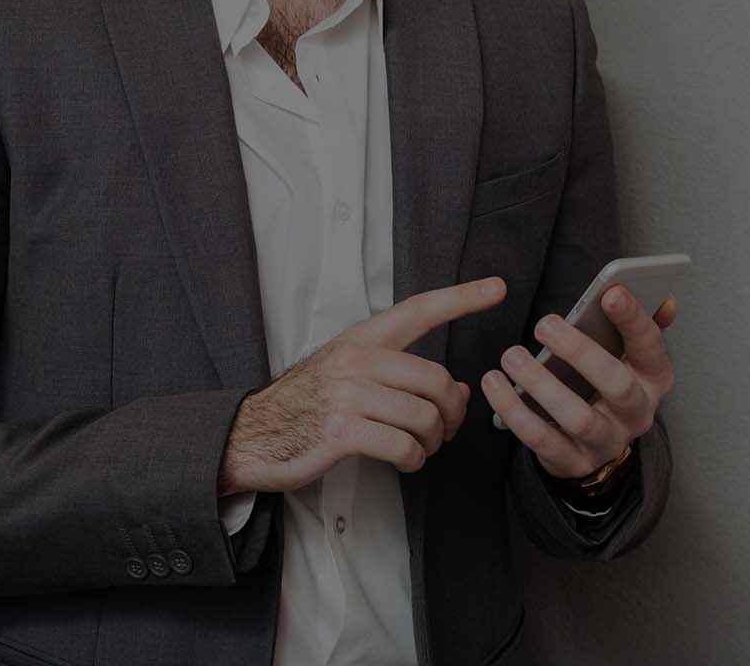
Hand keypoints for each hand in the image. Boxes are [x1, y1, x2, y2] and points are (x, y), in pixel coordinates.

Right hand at [218, 276, 507, 495]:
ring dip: (433, 441)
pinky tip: (405, 460)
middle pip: (436, 379)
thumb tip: (457, 390)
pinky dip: (414, 459)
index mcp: (362, 338)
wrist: (251, 434)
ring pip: (425, 416)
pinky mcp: (342, 432)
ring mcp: (348, 394)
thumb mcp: (351, 374)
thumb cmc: (308, 405)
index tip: (497, 288)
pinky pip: (403, 446)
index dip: (462, 298)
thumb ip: (401, 375)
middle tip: (444, 429)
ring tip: (421, 447)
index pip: (419, 309)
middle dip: (452, 412)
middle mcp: (357, 359)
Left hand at [482, 284, 677, 480]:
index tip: (611, 293)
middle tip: (545, 324)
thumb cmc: (610, 382)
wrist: (598, 444)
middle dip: (581, 352)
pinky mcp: (573, 461)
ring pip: (577, 417)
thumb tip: (665, 299)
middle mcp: (637, 413)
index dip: (633, 320)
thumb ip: (642, 324)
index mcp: (653, 378)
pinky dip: (515, 411)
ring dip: (541, 384)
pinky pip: (541, 439)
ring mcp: (606, 441)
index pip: (650, 346)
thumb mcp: (631, 356)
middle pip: (616, 385)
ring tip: (512, 356)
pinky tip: (495, 384)